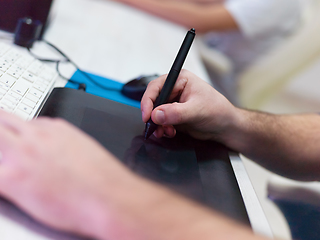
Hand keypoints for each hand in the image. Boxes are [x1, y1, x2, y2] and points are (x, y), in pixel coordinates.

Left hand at [0, 111, 138, 237]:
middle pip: (2, 121)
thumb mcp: (86, 149)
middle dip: (2, 132)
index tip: (22, 143)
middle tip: (5, 145)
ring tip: (10, 168)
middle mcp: (36, 137)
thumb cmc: (103, 178)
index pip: (27, 124)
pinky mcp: (12, 178)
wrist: (108, 196)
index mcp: (56, 129)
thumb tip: (58, 153)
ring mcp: (22, 154)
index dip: (22, 135)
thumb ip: (66, 145)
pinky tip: (7, 186)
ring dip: (0, 150)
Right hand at [141, 69, 236, 140]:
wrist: (225, 127)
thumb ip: (176, 112)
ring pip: (155, 113)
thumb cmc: (218, 111)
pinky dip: (161, 128)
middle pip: (153, 100)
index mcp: (180, 80)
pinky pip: (160, 121)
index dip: (148, 101)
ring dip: (157, 124)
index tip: (147, 115)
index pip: (156, 87)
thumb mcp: (197, 110)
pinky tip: (170, 132)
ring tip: (165, 131)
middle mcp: (175, 89)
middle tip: (155, 127)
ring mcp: (173, 103)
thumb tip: (156, 114)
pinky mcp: (173, 115)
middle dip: (153, 116)